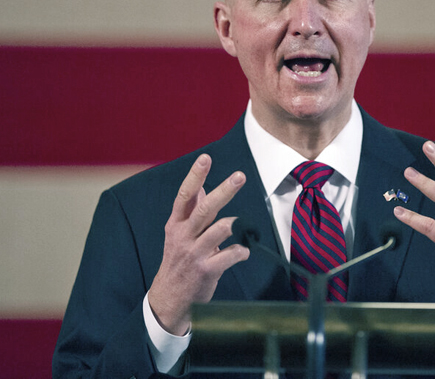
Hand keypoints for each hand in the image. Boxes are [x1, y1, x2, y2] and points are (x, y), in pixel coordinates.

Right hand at [148, 153, 249, 334]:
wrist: (169, 300)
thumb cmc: (178, 262)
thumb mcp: (178, 234)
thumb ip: (190, 212)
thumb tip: (199, 188)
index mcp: (176, 224)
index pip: (185, 196)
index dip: (195, 176)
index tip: (205, 158)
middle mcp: (184, 236)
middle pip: (205, 208)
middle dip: (224, 190)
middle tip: (239, 176)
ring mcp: (195, 253)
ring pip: (220, 229)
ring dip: (235, 225)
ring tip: (242, 226)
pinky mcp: (207, 270)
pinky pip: (231, 254)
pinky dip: (242, 250)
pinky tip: (243, 251)